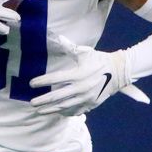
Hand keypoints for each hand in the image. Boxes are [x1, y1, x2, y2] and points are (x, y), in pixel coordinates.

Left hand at [29, 35, 148, 115]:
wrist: (119, 72)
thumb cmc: (100, 60)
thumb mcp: (85, 52)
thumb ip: (70, 47)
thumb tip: (58, 38)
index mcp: (78, 74)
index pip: (55, 79)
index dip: (42, 81)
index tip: (31, 84)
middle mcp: (80, 88)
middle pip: (57, 97)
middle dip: (42, 100)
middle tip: (32, 103)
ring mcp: (86, 98)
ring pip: (64, 106)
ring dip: (50, 109)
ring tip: (40, 111)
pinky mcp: (91, 104)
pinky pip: (75, 110)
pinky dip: (65, 112)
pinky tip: (58, 113)